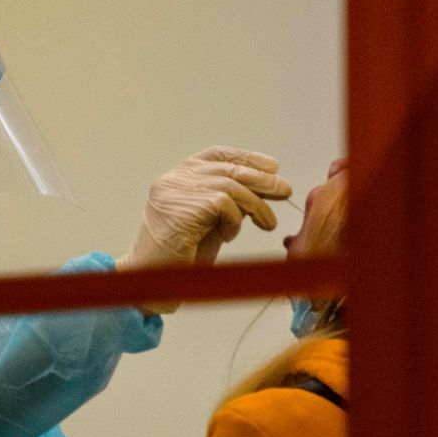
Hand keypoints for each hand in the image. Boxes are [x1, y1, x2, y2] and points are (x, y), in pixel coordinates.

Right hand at [117, 147, 290, 312]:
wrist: (153, 281)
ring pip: (230, 186)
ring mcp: (175, 191)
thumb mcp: (211, 221)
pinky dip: (235, 220)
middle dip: (261, 180)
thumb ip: (231, 202)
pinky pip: (224, 205)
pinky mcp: (182, 208)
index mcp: (178, 177)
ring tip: (268, 223)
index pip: (217, 156)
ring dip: (256, 205)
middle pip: (227, 168)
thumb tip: (267, 186)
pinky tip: (229, 236)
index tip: (272, 167)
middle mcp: (174, 179)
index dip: (248, 158)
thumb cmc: (181, 255)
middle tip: (284, 191)